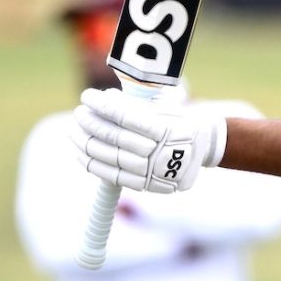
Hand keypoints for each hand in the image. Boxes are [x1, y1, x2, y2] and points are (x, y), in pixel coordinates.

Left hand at [70, 87, 225, 193]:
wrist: (206, 148)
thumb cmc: (182, 121)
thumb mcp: (165, 108)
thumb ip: (135, 105)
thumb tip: (104, 98)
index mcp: (167, 129)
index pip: (126, 116)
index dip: (103, 106)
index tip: (87, 96)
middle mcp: (161, 152)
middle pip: (115, 137)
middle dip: (91, 123)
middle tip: (78, 113)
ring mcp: (153, 171)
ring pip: (111, 158)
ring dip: (87, 144)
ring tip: (75, 131)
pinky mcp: (146, 184)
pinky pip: (113, 176)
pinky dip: (94, 165)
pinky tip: (81, 153)